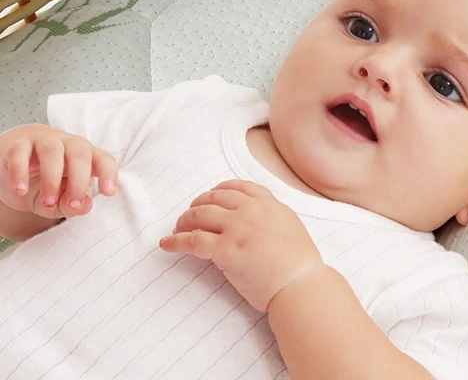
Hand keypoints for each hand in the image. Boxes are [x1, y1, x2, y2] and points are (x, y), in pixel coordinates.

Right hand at [0, 124, 117, 218]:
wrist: (14, 163)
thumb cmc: (45, 180)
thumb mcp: (59, 197)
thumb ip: (70, 204)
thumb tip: (84, 207)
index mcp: (86, 155)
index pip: (103, 159)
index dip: (108, 173)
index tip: (108, 192)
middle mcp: (68, 144)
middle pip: (80, 155)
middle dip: (78, 182)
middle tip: (72, 205)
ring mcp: (43, 142)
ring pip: (52, 151)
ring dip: (51, 179)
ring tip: (47, 202)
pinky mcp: (18, 145)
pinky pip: (20, 153)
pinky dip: (21, 172)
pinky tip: (20, 189)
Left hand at [159, 179, 323, 311]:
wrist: (300, 283)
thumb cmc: (299, 262)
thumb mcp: (289, 224)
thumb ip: (270, 214)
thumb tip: (253, 217)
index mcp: (268, 203)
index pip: (237, 187)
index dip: (219, 190)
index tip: (210, 196)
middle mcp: (251, 210)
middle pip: (214, 197)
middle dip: (198, 204)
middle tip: (190, 214)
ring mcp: (237, 228)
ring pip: (200, 215)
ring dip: (184, 220)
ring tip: (177, 228)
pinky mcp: (226, 250)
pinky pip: (192, 241)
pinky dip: (175, 241)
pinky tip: (166, 244)